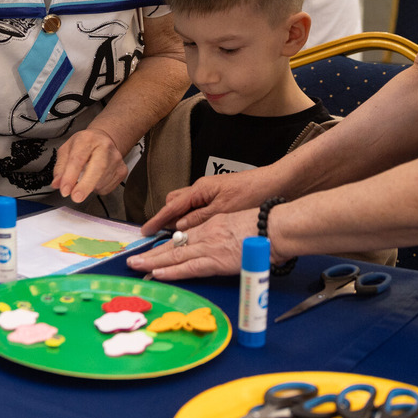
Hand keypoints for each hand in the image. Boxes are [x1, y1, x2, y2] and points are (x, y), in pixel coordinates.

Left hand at [53, 127, 126, 202]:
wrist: (103, 140)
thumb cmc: (84, 146)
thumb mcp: (66, 150)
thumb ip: (60, 168)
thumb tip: (58, 184)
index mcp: (87, 139)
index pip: (78, 159)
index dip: (70, 177)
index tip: (65, 190)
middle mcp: (105, 146)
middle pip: (98, 168)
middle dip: (86, 185)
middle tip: (76, 197)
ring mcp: (116, 158)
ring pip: (102, 181)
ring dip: (89, 188)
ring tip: (84, 180)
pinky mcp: (122, 170)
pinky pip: (108, 187)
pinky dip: (98, 189)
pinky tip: (95, 180)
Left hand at [127, 210, 258, 279]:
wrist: (274, 227)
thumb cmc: (264, 226)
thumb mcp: (239, 222)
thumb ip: (228, 233)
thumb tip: (227, 242)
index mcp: (212, 225)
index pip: (184, 236)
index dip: (166, 245)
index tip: (154, 250)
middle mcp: (206, 234)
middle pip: (173, 245)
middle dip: (151, 253)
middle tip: (133, 259)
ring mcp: (209, 247)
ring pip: (174, 256)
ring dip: (153, 262)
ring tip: (136, 266)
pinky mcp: (215, 261)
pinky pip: (188, 268)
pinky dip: (171, 271)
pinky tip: (157, 274)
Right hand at [141, 169, 276, 234]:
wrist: (273, 183)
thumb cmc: (250, 194)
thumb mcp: (223, 209)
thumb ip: (199, 217)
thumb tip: (178, 227)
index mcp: (200, 189)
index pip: (172, 206)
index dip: (157, 220)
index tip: (145, 232)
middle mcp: (202, 188)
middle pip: (174, 202)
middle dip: (165, 217)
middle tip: (159, 235)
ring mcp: (209, 191)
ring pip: (185, 204)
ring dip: (178, 218)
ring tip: (174, 235)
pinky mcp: (218, 195)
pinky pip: (196, 206)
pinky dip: (190, 217)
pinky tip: (194, 228)